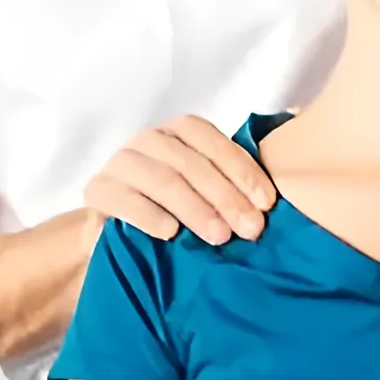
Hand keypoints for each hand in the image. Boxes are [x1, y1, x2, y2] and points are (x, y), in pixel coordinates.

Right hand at [82, 115, 275, 245]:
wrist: (118, 244)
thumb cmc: (173, 217)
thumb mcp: (206, 197)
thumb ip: (235, 182)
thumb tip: (283, 164)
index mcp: (176, 134)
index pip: (209, 139)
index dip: (240, 168)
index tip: (266, 203)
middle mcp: (146, 141)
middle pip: (189, 161)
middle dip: (225, 196)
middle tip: (249, 229)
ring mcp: (118, 164)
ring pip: (161, 178)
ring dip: (195, 208)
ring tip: (219, 237)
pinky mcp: (96, 191)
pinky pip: (123, 198)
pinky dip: (150, 215)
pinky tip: (171, 234)